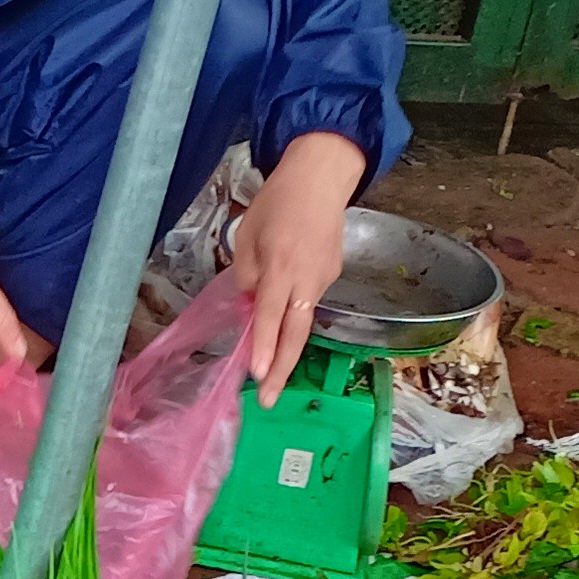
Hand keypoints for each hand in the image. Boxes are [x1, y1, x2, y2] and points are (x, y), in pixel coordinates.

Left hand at [226, 133, 369, 401]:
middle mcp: (306, 278)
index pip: (269, 315)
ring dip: (286, 347)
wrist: (321, 179)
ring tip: (270, 372)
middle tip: (269, 399)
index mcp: (280, 266)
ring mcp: (324, 278)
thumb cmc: (277, 203)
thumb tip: (250, 304)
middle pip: (296, 333)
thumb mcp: (247, 235)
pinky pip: (308, 299)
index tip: (258, 375)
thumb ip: (246, 274)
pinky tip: (285, 312)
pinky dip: (294, 312)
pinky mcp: (332, 274)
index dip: (263, 346)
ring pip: (303, 320)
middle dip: (282, 369)